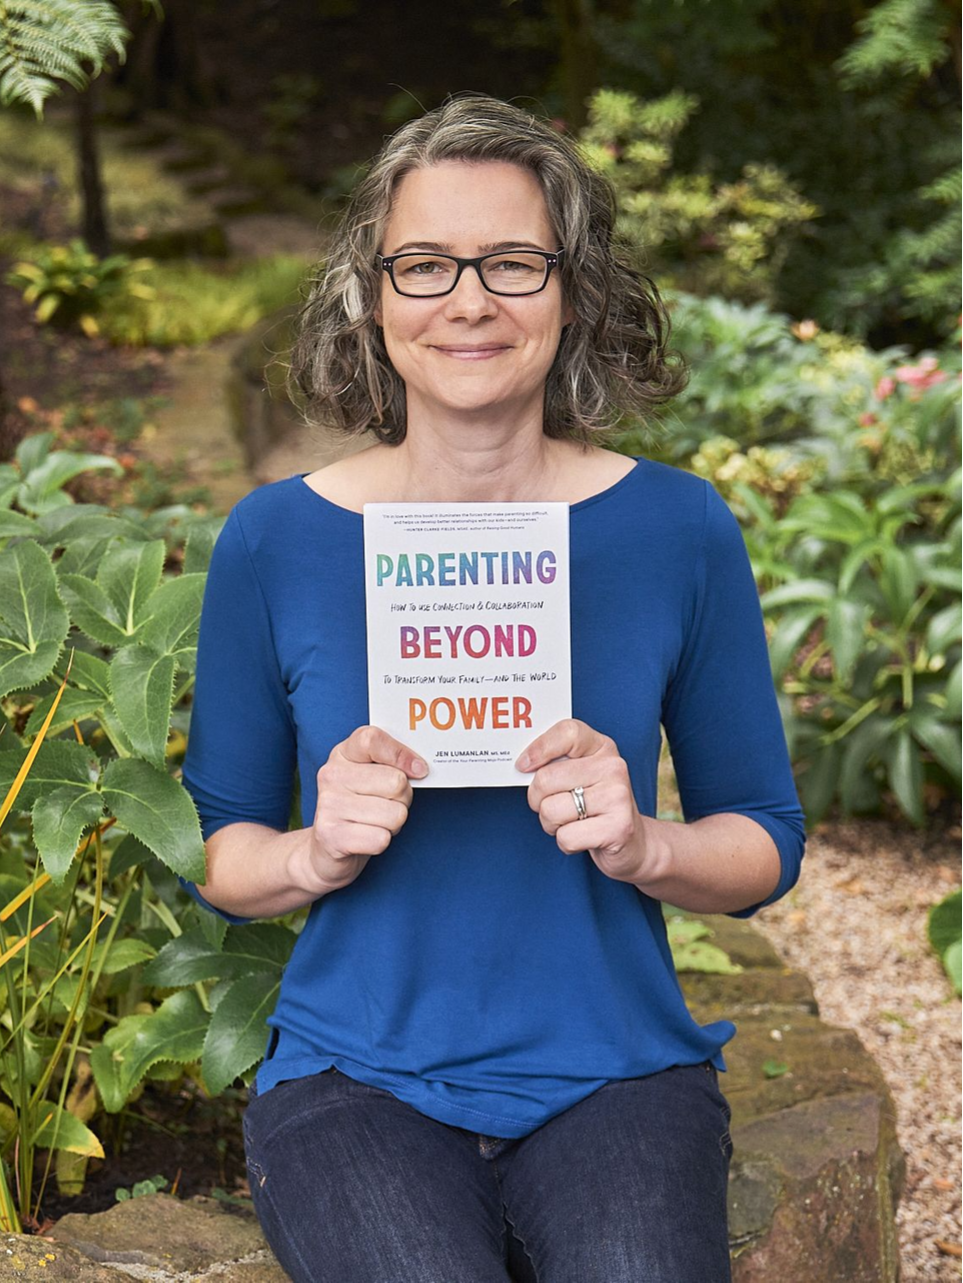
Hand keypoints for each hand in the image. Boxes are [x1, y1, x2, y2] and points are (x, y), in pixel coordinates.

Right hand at [308, 726, 426, 892]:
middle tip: (388, 804)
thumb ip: (393, 764)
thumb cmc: (359, 806)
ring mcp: (329, 804)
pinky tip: (366, 838)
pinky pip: (381, 839)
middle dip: (404, 799)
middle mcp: (331, 775)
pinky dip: (382, 841)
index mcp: (343, 754)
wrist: (326, 848)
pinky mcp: (331, 835)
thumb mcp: (371, 776)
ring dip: (394, 823)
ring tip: (376, 822)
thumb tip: (420, 769)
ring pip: (395, 814)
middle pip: (396, 782)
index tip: (418, 769)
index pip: (372, 739)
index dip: (401, 754)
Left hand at [517, 719, 645, 882]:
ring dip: (551, 824)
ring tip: (572, 822)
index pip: (567, 732)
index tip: (523, 766)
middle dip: (538, 800)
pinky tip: (584, 837)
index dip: (539, 748)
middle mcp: (613, 767)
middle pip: (546, 778)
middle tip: (554, 805)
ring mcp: (618, 797)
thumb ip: (555, 763)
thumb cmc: (594, 805)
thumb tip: (521, 765)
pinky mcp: (619, 828)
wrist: (634, 842)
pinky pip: (566, 837)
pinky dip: (566, 843)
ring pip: (551, 810)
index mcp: (601, 747)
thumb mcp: (579, 774)